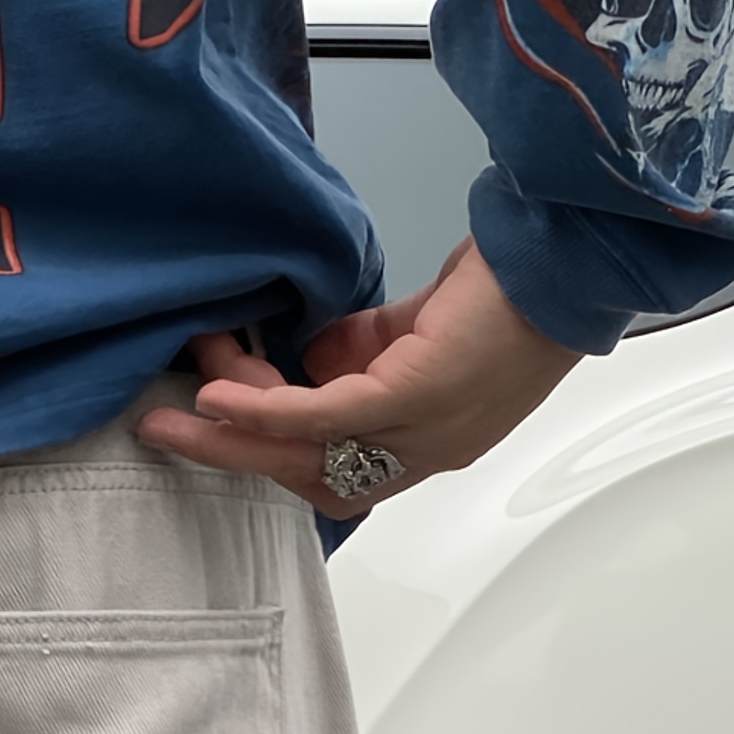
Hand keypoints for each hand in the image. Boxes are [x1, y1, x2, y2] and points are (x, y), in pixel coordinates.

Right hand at [138, 241, 582, 517]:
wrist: (569, 257)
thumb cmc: (508, 283)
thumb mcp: (420, 325)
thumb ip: (365, 350)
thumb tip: (307, 355)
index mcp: (426, 439)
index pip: (334, 470)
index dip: (269, 452)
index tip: (217, 417)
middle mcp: (424, 452)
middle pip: (309, 476)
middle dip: (231, 455)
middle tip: (164, 432)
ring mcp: (422, 433)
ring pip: (307, 454)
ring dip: (234, 433)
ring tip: (183, 405)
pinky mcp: (417, 397)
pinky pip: (323, 417)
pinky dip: (264, 410)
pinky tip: (220, 395)